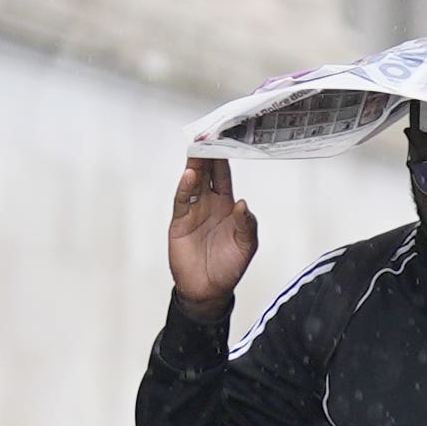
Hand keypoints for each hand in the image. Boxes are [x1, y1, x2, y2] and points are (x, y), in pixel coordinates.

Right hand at [169, 153, 255, 307]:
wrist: (208, 290)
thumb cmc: (229, 267)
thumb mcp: (246, 246)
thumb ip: (246, 225)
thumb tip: (242, 204)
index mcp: (226, 206)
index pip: (224, 176)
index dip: (224, 159)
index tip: (226, 140)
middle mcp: (209, 204)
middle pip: (207, 173)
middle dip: (207, 155)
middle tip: (208, 135)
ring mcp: (193, 211)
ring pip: (194, 183)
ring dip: (195, 166)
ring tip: (197, 149)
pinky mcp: (180, 222)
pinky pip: (182, 201)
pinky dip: (185, 188)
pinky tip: (189, 176)